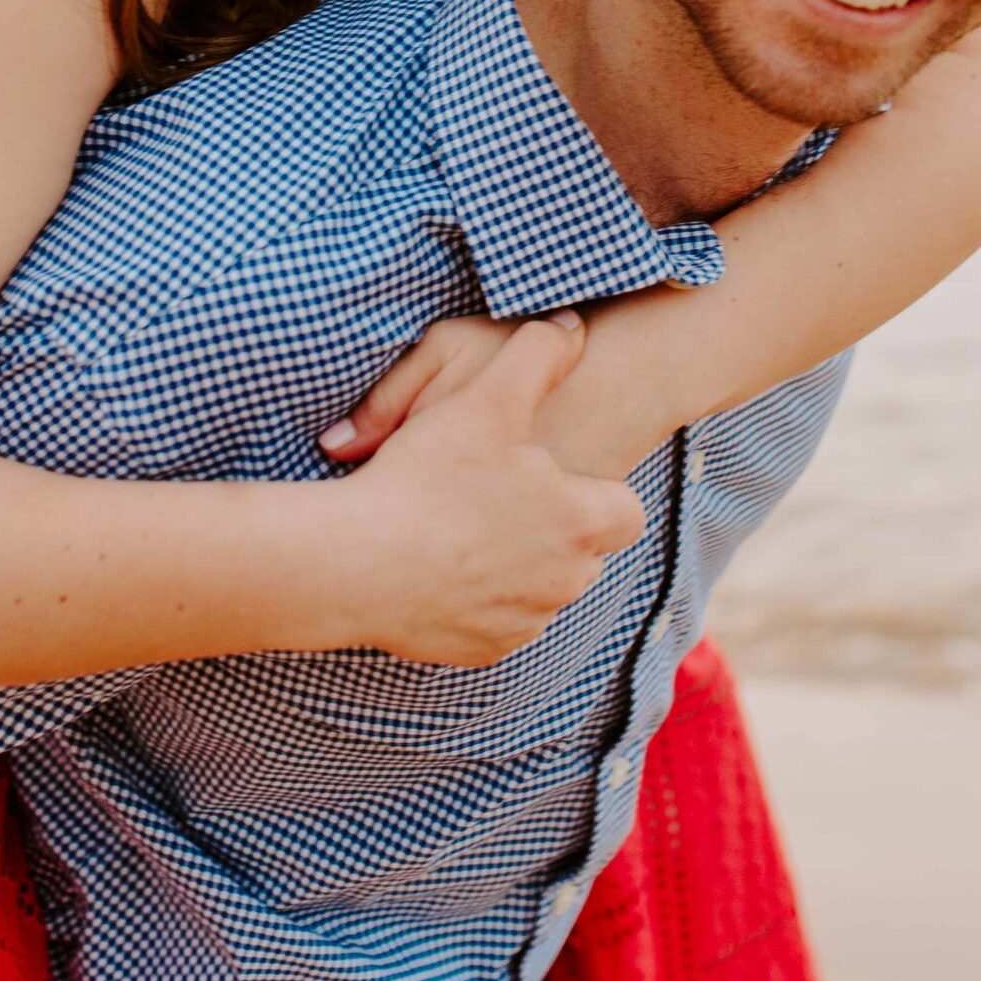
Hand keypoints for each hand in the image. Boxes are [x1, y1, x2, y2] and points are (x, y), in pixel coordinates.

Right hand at [336, 313, 643, 666]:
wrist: (355, 564)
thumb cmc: (426, 478)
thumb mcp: (485, 396)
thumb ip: (538, 355)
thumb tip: (571, 328)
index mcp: (580, 523)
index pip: (624, 512)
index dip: (595, 490)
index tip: (555, 474)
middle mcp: (564, 583)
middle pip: (581, 552)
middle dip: (551, 526)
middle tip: (497, 492)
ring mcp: (523, 623)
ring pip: (539, 589)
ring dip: (515, 562)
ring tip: (462, 524)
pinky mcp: (481, 652)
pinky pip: (496, 622)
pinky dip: (476, 598)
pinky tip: (441, 562)